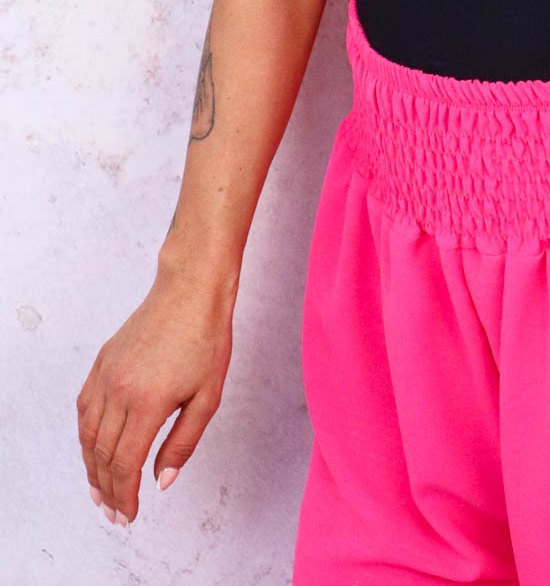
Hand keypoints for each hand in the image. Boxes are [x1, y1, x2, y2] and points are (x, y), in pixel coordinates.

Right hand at [76, 269, 233, 525]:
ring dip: (91, 468)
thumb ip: (183, 442)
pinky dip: (86, 436)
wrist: (191, 291)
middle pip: (103, 455)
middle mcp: (119, 391)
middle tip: (114, 513)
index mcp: (148, 402)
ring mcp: (106, 375)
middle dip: (106, 490)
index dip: (124, 495)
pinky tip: (93, 450)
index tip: (128, 516)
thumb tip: (161, 482)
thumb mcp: (208, 396)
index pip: (126, 464)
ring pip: (88, 435)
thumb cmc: (207, 340)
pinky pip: (85, 408)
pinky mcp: (101, 362)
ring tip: (100, 491)